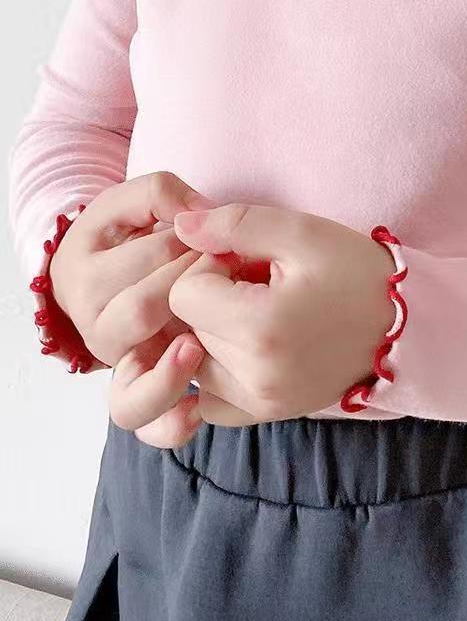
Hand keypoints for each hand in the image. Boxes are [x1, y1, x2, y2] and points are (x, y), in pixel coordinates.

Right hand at [47, 170, 221, 445]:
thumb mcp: (136, 201)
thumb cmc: (137, 231)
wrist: (121, 267)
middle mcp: (96, 328)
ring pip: (129, 398)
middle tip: (227, 272)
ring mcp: (121, 365)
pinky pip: (150, 426)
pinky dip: (172, 425)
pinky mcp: (145, 392)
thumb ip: (160, 194)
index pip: (146, 260)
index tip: (219, 239)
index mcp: (85, 275)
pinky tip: (199, 408)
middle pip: (142, 313)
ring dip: (169, 373)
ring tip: (197, 347)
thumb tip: (196, 212)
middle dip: (194, 287)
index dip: (191, 246)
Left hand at [166, 203, 397, 422]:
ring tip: (256, 313)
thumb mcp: (302, 232)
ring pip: (193, 363)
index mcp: (261, 328)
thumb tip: (179, 226)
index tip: (247, 261)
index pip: (184, 293)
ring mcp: (262, 401)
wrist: (405, 324)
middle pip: (187, 327)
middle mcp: (255, 376)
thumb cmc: (356, 272)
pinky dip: (217, 372)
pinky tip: (245, 349)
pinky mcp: (269, 413)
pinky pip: (210, 401)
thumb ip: (234, 224)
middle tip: (258, 284)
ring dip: (212, 333)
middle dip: (213, 298)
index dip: (210, 267)